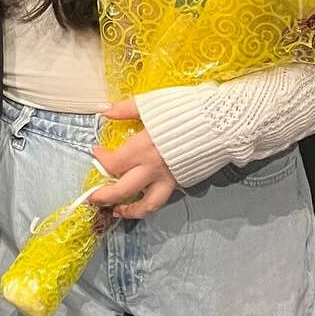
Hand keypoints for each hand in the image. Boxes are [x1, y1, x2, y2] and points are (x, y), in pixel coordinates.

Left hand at [87, 99, 177, 219]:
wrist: (222, 123)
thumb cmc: (186, 110)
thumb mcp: (152, 104)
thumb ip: (125, 109)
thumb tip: (104, 110)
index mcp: (142, 148)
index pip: (112, 163)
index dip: (100, 160)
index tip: (96, 152)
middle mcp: (152, 168)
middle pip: (122, 190)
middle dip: (104, 196)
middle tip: (92, 198)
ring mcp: (168, 179)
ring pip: (145, 205)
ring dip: (128, 211)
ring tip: (117, 210)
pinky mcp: (181, 183)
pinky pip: (161, 199)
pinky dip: (148, 205)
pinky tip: (141, 201)